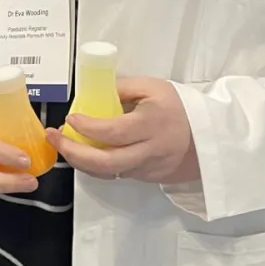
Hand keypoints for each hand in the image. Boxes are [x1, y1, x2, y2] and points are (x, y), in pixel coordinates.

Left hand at [47, 77, 199, 184]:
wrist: (210, 138)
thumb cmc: (181, 108)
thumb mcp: (154, 87)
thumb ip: (122, 87)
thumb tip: (92, 92)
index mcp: (152, 124)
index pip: (114, 132)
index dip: (88, 127)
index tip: (70, 119)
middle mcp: (150, 150)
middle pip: (106, 162)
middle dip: (73, 153)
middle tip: (54, 138)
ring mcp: (149, 169)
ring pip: (108, 173)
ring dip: (81, 161)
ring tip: (64, 145)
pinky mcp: (148, 178)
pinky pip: (117, 174)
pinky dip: (97, 165)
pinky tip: (86, 152)